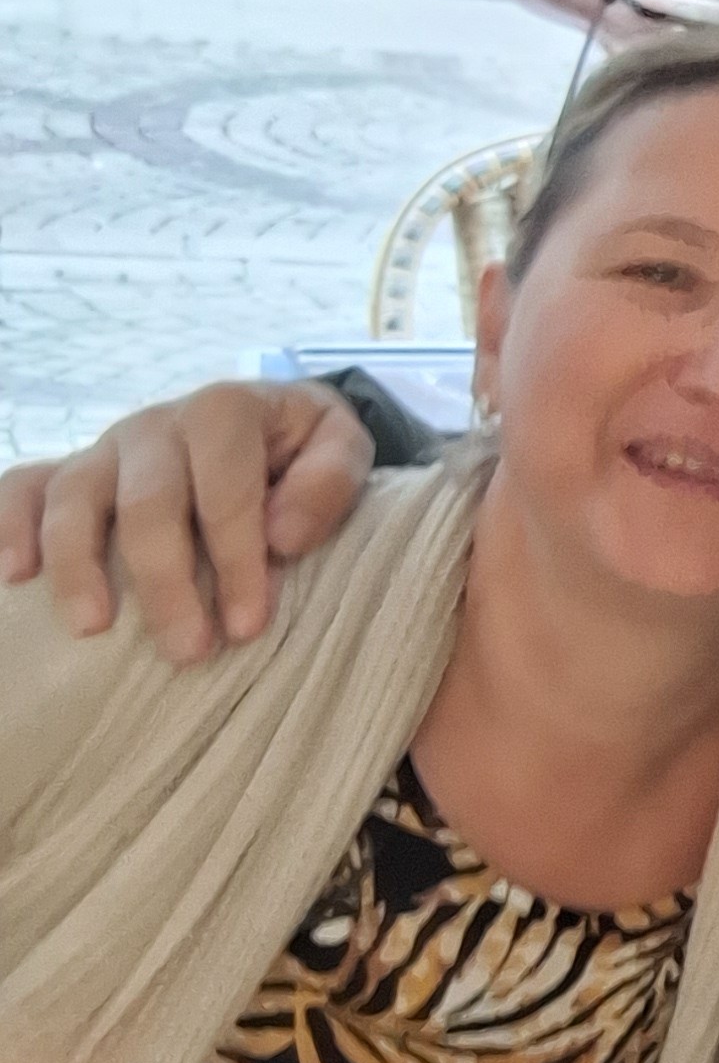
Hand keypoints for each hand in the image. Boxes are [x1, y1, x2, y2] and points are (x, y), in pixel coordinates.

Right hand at [0, 380, 372, 655]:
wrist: (265, 422)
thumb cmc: (301, 450)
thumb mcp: (341, 447)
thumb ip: (328, 480)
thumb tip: (282, 533)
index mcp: (223, 411)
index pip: (224, 486)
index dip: (237, 556)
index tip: (248, 624)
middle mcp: (155, 425)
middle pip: (147, 500)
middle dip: (166, 580)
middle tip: (188, 650)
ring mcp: (105, 449)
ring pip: (73, 496)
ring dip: (78, 563)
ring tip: (92, 627)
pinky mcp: (70, 471)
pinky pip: (23, 488)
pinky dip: (9, 525)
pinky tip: (13, 575)